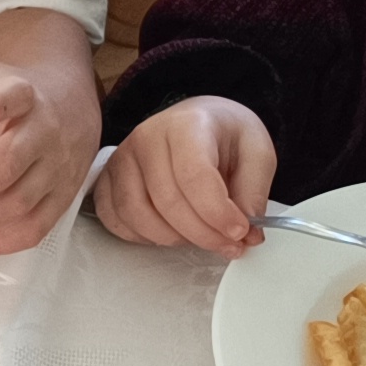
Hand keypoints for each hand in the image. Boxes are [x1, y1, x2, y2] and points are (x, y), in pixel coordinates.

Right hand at [92, 97, 276, 255]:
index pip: (194, 175)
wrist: (198, 121)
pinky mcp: (109, 179)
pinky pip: (115, 219)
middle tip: (229, 244)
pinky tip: (170, 233)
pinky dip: (142, 236)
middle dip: (202, 233)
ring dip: (172, 238)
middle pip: (167, 200)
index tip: (240, 230)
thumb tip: (247, 233)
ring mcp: (122, 159)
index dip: (217, 211)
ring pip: (136, 213)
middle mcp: (146, 138)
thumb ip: (254, 192)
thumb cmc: (224, 135)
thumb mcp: (257, 153)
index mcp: (186, 125)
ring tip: (201, 238)